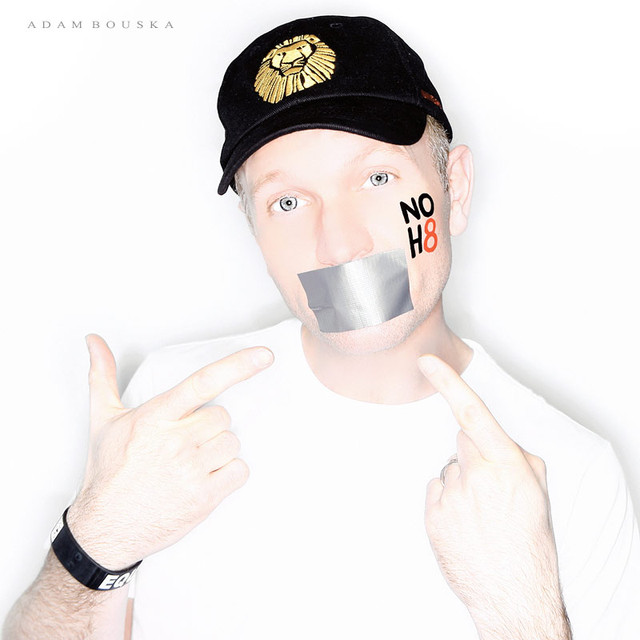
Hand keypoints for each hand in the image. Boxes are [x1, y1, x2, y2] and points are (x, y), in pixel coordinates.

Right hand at [66, 335, 273, 569]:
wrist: (106, 528)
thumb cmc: (108, 471)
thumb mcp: (102, 420)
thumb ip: (103, 376)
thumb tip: (94, 340)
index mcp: (155, 417)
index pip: (203, 383)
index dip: (237, 366)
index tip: (264, 354)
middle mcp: (175, 442)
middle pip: (222, 417)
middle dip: (209, 427)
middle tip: (184, 443)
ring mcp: (191, 471)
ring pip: (232, 443)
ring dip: (218, 451)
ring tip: (190, 464)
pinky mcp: (204, 498)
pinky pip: (239, 471)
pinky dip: (229, 475)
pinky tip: (204, 480)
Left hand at [418, 355, 570, 638]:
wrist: (513, 593)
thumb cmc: (530, 542)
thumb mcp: (539, 491)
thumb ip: (516, 456)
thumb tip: (493, 440)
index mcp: (506, 465)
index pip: (471, 413)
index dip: (448, 383)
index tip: (427, 362)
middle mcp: (475, 475)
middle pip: (462, 442)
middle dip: (474, 454)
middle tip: (490, 486)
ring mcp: (450, 496)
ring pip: (450, 469)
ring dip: (462, 482)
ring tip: (480, 513)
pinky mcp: (432, 515)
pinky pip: (437, 490)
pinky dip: (448, 500)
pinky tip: (464, 522)